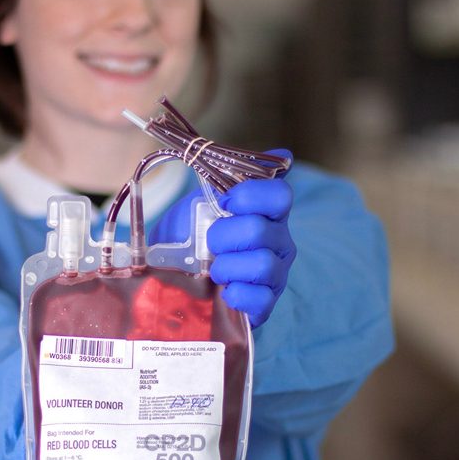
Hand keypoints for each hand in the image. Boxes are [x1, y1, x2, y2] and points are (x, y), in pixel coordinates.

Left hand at [207, 167, 295, 328]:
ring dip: (228, 266)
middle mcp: (279, 242)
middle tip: (209, 243)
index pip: (280, 194)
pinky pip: (261, 299)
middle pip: (260, 230)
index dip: (249, 196)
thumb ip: (229, 177)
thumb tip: (282, 154)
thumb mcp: (202, 202)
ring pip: (263, 264)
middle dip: (224, 235)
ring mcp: (276, 275)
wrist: (176, 279)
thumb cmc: (193, 238)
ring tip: (215, 271)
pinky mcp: (266, 305)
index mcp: (268, 214)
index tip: (224, 202)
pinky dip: (238, 295)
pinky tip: (225, 292)